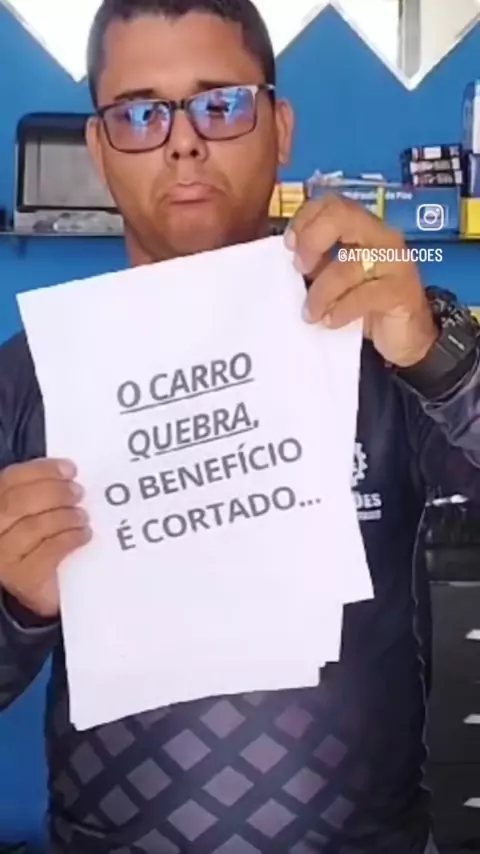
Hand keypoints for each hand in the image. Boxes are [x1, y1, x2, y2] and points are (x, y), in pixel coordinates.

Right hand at [0, 458, 90, 617]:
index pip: (11, 479)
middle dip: (53, 492)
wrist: (45, 589)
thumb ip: (44, 491)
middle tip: (79, 492)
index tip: (70, 469)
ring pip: (33, 527)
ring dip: (64, 517)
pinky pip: (48, 552)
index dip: (41, 470)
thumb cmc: (42, 543)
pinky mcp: (22, 578)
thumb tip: (69, 471)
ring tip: (83, 516)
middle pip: (18, 502)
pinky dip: (70, 539)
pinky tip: (84, 534)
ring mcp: (3, 556)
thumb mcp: (39, 512)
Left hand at [286, 194, 437, 366]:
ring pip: (347, 266)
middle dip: (313, 241)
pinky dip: (340, 310)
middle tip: (300, 269)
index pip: (333, 204)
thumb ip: (318, 263)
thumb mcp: (337, 279)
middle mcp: (382, 236)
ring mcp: (395, 262)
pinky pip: (362, 296)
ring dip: (320, 293)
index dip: (305, 219)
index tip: (288, 246)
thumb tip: (289, 259)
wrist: (406, 336)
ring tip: (310, 314)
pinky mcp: (401, 292)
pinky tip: (330, 321)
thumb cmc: (366, 304)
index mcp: (363, 228)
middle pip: (343, 216)